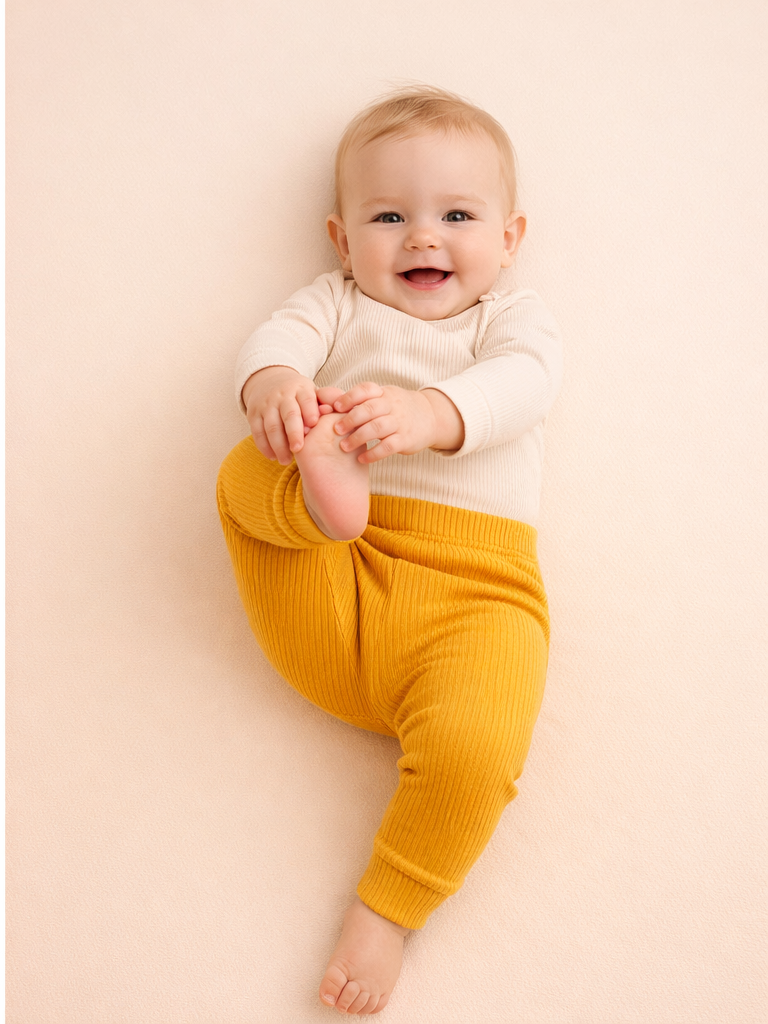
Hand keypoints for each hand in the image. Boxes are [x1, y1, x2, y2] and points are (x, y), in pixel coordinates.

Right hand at [242, 366, 320, 463]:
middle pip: (289, 414)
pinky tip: (273, 457)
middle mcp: (282, 396)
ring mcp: (266, 405)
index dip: (310, 411)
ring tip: (286, 461)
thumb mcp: (313, 392)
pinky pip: (257, 432)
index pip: (306, 399)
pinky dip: (264, 446)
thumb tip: (340, 410)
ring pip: (271, 426)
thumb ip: (327, 402)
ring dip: (278, 445)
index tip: (314, 425)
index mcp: (301, 389)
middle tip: (298, 449)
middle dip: (293, 432)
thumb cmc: (300, 395)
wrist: (269, 381)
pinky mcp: (253, 414)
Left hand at [330, 382, 464, 464]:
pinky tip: (361, 458)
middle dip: (350, 419)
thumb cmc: (396, 408)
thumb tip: (325, 404)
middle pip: (369, 409)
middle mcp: (392, 405)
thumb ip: (359, 401)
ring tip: (344, 447)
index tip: (335, 407)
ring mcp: (400, 422)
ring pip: (377, 428)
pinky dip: (373, 454)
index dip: (349, 398)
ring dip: (358, 438)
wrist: (430, 417)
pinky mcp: (406, 440)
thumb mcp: (382, 398)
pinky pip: (388, 447)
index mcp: (383, 393)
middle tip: (335, 430)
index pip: (365, 390)